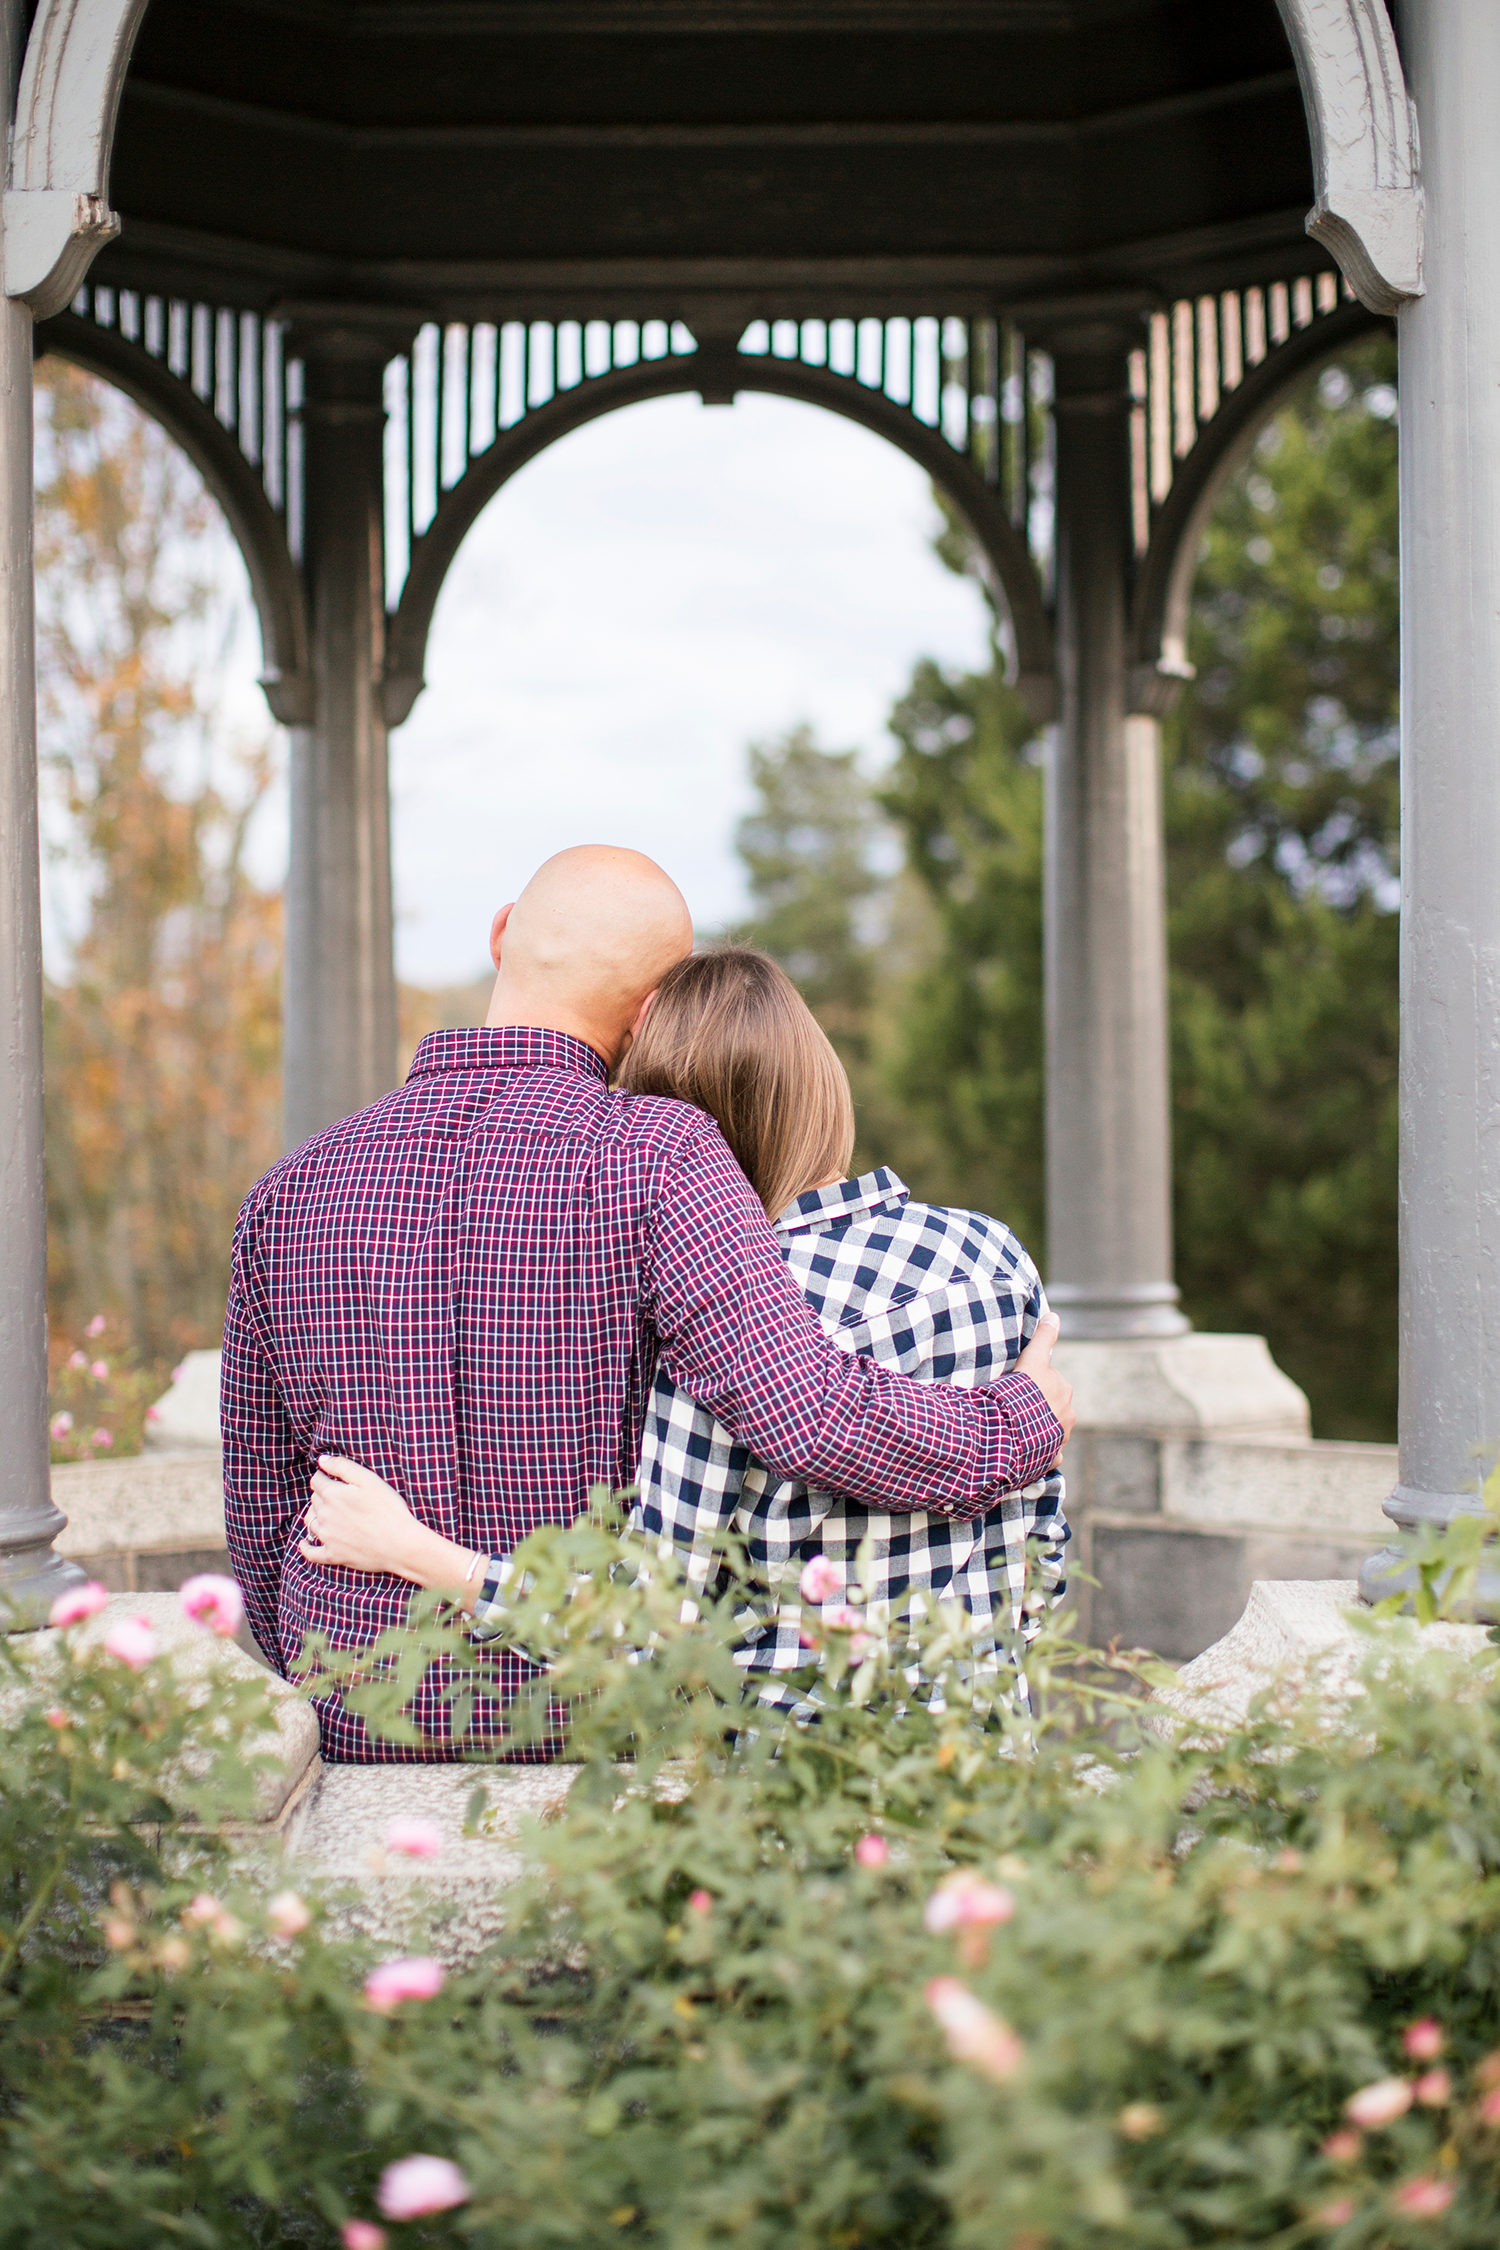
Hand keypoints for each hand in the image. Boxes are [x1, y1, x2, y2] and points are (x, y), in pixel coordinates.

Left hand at [299, 1456, 475, 1594]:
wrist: (399, 1543)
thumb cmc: (388, 1509)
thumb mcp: (368, 1479)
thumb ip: (342, 1466)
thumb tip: (321, 1460)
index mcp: (332, 1495)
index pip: (317, 1481)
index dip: (324, 1477)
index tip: (331, 1478)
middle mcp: (324, 1515)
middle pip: (314, 1500)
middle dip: (321, 1495)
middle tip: (337, 1495)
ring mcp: (327, 1537)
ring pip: (310, 1522)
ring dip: (314, 1515)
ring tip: (324, 1513)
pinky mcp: (333, 1555)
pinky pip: (311, 1553)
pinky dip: (306, 1547)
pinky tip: (305, 1543)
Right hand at [1015, 1311, 1074, 1454]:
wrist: (1010, 1429)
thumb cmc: (1021, 1392)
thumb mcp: (1031, 1360)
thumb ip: (1043, 1337)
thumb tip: (1054, 1315)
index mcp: (1064, 1391)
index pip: (1051, 1383)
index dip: (1033, 1384)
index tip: (1018, 1388)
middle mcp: (1067, 1415)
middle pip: (1053, 1407)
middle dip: (1039, 1407)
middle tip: (1016, 1406)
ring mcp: (1060, 1438)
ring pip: (1051, 1430)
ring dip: (1039, 1429)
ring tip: (1017, 1428)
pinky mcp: (1051, 1458)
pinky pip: (1048, 1454)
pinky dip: (1040, 1453)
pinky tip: (1027, 1450)